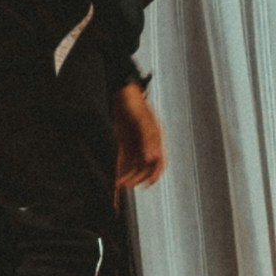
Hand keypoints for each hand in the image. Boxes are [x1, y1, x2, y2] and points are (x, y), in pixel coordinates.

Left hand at [115, 81, 165, 195]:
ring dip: (128, 175)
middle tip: (126, 185)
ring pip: (135, 164)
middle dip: (137, 177)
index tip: (146, 185)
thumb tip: (152, 158)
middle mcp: (148, 142)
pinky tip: (116, 176)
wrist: (120, 90)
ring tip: (119, 184)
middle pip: (146, 166)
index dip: (154, 174)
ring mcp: (136, 142)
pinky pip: (125, 159)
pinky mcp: (125, 142)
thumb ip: (147, 139)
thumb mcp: (141, 120)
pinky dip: (121, 168)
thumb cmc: (133, 102)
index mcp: (156, 137)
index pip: (159, 161)